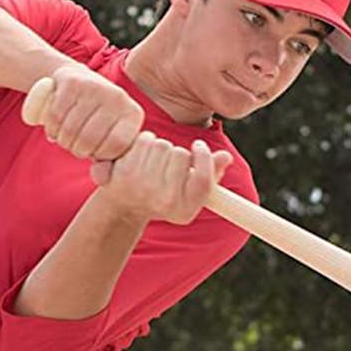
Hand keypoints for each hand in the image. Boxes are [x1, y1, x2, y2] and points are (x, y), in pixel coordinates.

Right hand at [27, 65, 143, 160]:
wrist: (79, 79)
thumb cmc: (97, 117)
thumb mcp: (109, 136)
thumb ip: (108, 160)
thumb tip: (102, 179)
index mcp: (132, 114)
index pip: (116, 146)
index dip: (100, 155)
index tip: (93, 152)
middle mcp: (118, 97)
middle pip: (90, 139)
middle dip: (77, 150)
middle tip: (74, 147)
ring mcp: (95, 87)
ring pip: (70, 128)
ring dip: (62, 140)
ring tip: (65, 139)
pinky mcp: (72, 82)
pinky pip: (56, 115)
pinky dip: (51, 127)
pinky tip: (55, 128)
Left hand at [93, 134, 233, 224]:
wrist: (124, 206)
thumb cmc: (163, 197)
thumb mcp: (190, 194)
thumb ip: (211, 175)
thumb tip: (226, 157)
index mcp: (184, 210)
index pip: (203, 178)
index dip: (204, 157)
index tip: (198, 146)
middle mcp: (164, 201)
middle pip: (182, 156)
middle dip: (178, 153)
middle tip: (169, 163)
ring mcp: (143, 186)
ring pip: (164, 145)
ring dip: (161, 147)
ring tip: (154, 162)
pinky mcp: (126, 172)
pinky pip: (146, 140)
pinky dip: (145, 142)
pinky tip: (141, 156)